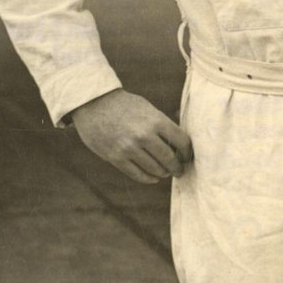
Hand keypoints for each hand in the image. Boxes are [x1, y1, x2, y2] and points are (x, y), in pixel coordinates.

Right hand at [70, 89, 193, 183]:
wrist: (95, 104)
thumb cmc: (125, 105)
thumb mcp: (148, 108)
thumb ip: (162, 124)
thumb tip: (178, 142)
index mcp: (156, 120)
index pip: (181, 141)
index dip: (187, 152)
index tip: (188, 157)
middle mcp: (145, 136)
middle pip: (169, 159)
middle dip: (177, 167)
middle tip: (180, 171)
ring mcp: (130, 148)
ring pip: (155, 169)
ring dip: (163, 173)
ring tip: (165, 173)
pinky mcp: (116, 158)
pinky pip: (137, 174)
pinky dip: (148, 178)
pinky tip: (153, 177)